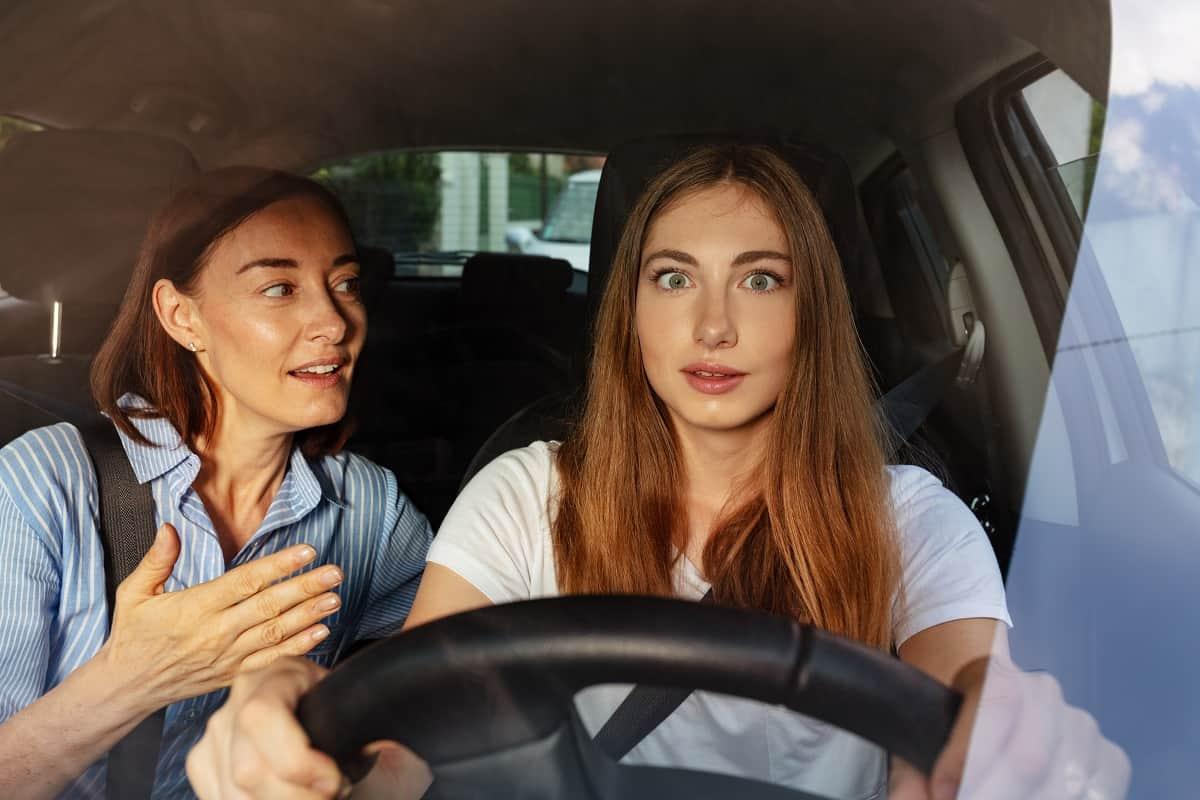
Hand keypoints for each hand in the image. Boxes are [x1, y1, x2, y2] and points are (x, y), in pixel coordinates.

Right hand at [97, 523, 344, 711]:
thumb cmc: (133, 635)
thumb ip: (156, 560)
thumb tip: (169, 527)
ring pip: (275, 632)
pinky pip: (270, 659)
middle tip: (335, 572)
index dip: (278, 566)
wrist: (127, 687)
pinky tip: (321, 632)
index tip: (306, 551)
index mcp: (195, 607)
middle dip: (305, 588)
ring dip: (309, 615)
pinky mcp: (232, 673)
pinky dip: (298, 646)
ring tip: (335, 598)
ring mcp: (226, 655)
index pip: (244, 582)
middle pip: (268, 606)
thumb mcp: (134, 594)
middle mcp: (215, 632)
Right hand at [186, 658, 430, 799]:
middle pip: (246, 769)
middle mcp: (237, 698)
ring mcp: (216, 732)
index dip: (297, 760)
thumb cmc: (364, 726)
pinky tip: (291, 798)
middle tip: (336, 794)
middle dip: (297, 798)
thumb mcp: (372, 718)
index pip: (261, 717)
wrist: (357, 734)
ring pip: (234, 795)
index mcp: (278, 673)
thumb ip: (366, 728)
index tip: (336, 781)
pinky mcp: (204, 764)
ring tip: (319, 797)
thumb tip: (370, 745)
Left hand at [889, 657, 1130, 799]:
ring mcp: (1082, 727)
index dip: (970, 758)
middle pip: (1031, 757)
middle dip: (995, 796)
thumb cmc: (949, 716)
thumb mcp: (919, 732)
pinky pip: (1098, 795)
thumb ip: (910, 773)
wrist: (978, 686)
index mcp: (995, 672)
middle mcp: (1045, 693)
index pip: (994, 706)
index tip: (944, 794)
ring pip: (1066, 784)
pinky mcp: (1109, 759)